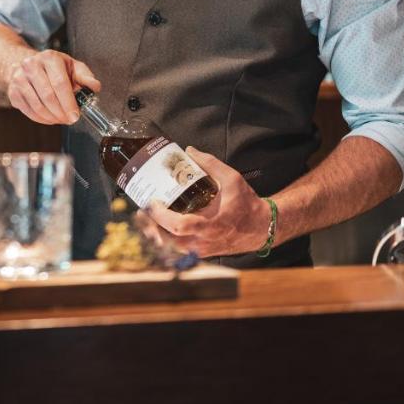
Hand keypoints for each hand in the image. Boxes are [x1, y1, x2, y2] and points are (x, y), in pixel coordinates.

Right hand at [5, 51, 100, 124]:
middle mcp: (32, 65)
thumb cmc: (54, 67)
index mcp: (49, 58)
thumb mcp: (72, 66)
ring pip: (37, 105)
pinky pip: (29, 111)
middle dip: (61, 112)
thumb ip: (85, 76)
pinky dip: (41, 119)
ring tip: (61, 119)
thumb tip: (95, 86)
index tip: (75, 115)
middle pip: (48, 95)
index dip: (68, 102)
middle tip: (69, 120)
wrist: (28, 65)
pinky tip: (50, 118)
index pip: (59, 82)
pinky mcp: (13, 92)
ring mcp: (19, 78)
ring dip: (52, 118)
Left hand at [137, 148, 272, 258]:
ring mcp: (201, 250)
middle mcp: (203, 242)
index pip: (179, 226)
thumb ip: (211, 164)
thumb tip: (189, 150)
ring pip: (170, 248)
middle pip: (167, 241)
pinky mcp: (201, 252)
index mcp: (211, 226)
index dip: (161, 217)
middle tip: (141, 212)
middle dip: (150, 227)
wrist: (262, 228)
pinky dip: (165, 240)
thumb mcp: (233, 179)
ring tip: (145, 219)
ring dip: (155, 234)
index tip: (152, 203)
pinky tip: (157, 228)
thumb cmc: (247, 205)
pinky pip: (177, 250)